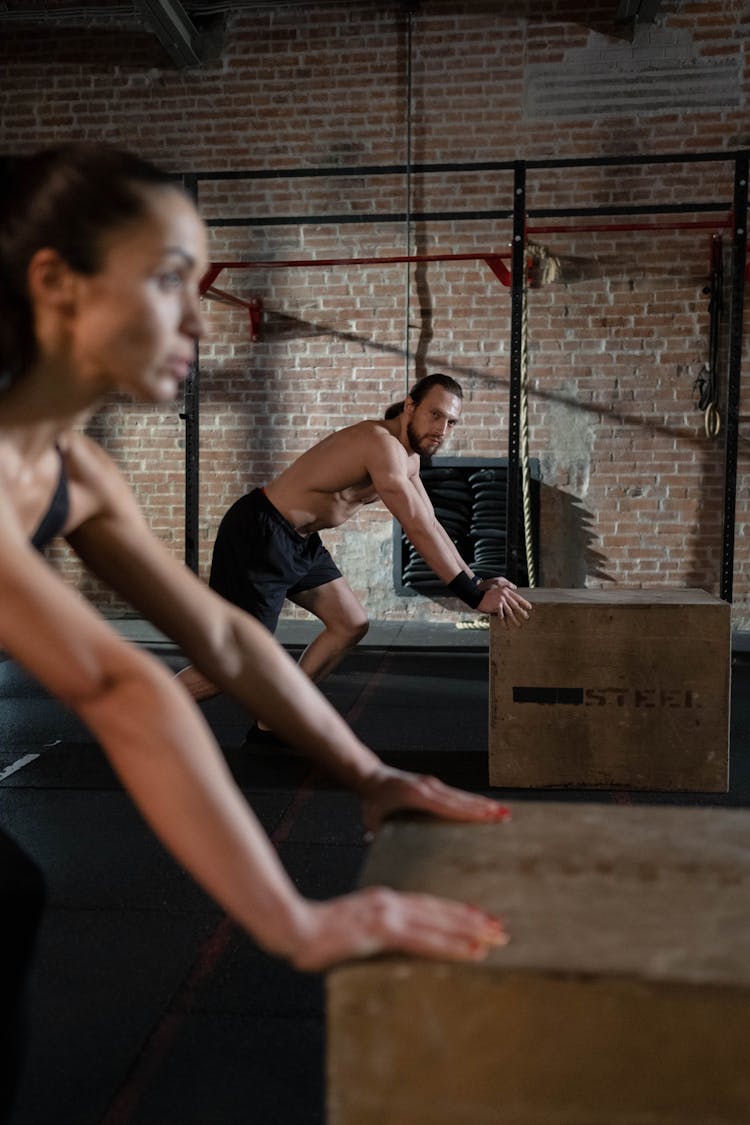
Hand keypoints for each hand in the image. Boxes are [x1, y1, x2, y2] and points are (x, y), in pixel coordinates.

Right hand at [289, 886, 507, 971]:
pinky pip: (426, 940)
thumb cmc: (313, 933)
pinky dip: (453, 945)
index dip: (453, 912)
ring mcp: (388, 915)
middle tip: (501, 928)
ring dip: (471, 931)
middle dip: (472, 920)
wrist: (293, 927)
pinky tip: (473, 952)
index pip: (426, 906)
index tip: (478, 917)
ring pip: (439, 923)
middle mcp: (390, 902)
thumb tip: (379, 942)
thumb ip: (368, 933)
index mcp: (382, 901)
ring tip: (496, 938)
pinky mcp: (384, 930)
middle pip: (439, 911)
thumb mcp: (348, 931)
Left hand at [359, 765, 510, 832]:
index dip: (470, 812)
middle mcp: (429, 787)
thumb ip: (377, 835)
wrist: (371, 776)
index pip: (449, 806)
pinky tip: (485, 806)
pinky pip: (457, 794)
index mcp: (418, 796)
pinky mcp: (433, 784)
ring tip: (503, 812)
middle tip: (506, 816)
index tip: (489, 816)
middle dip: (485, 808)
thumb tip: (378, 850)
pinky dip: (473, 800)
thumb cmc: (372, 801)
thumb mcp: (373, 819)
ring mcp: (433, 784)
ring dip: (483, 803)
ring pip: (462, 796)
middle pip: (462, 800)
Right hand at [477, 579, 531, 626]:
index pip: (518, 597)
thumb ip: (507, 585)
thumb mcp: (497, 582)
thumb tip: (515, 587)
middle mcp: (505, 595)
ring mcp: (501, 601)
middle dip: (522, 612)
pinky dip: (503, 622)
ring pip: (510, 611)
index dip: (524, 603)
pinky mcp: (496, 606)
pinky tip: (506, 626)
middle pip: (516, 605)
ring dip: (515, 619)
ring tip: (519, 624)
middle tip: (527, 617)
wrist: (477, 594)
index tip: (529, 607)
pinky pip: (501, 615)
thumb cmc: (486, 588)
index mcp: (506, 591)